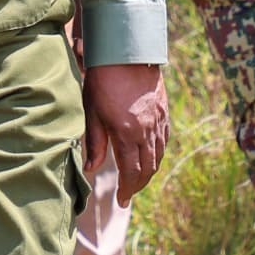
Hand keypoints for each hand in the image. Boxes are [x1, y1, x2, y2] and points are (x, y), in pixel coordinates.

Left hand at [88, 59, 168, 205]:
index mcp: (127, 134)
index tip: (122, 201)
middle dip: (138, 185)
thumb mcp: (92, 112)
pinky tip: (151, 156)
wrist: (127, 52)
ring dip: (149, 171)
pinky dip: (158, 153)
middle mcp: (146, 131)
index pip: (131, 172)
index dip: (127, 190)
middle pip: (148, 168)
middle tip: (128, 195)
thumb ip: (94, 143)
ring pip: (158, 155)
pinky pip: (164, 140)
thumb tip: (90, 169)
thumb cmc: (102, 81)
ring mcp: (158, 121)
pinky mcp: (164, 111)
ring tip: (138, 179)